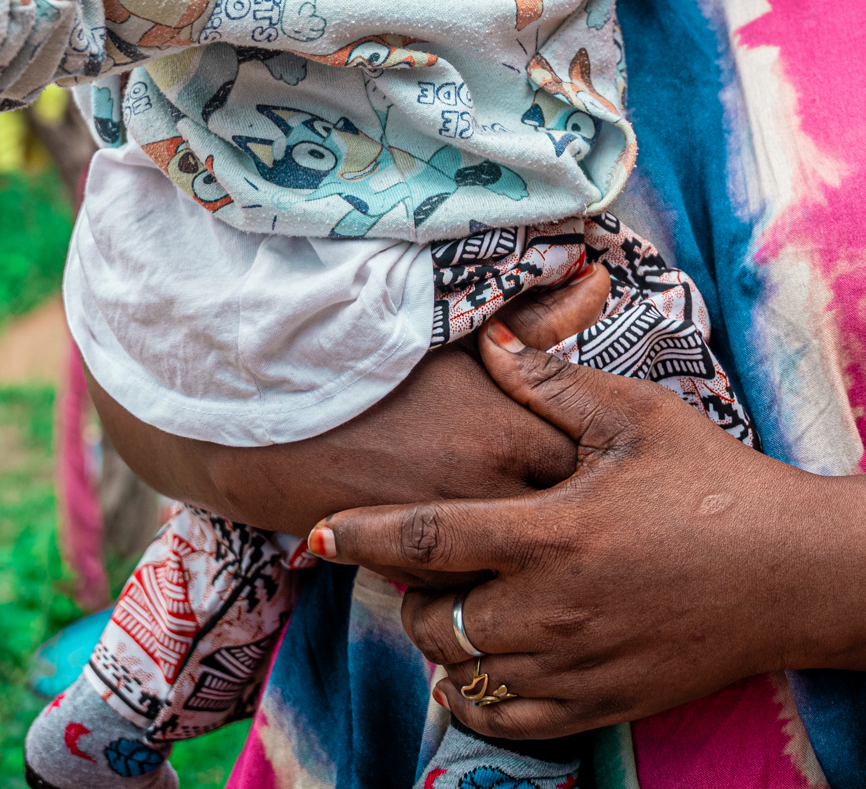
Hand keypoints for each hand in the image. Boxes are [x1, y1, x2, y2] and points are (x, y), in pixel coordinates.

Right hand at [95, 344, 577, 550]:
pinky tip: (470, 544)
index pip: (591, 463)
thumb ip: (534, 322)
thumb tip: (601, 281)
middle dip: (570, 511)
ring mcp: (446, 537)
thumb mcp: (454, 332)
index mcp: (508, 428)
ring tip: (527, 526)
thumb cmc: (367, 355)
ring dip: (522, 546)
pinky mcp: (406, 569)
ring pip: (515, 562)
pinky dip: (472, 567)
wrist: (264, 408)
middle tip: (574, 495)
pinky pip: (462, 583)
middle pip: (562, 521)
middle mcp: (486, 491)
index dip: (595, 456)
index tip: (593, 448)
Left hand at [309, 323, 827, 740]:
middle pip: (432, 619)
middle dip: (408, 596)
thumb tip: (485, 342)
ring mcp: (577, 664)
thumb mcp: (636, 417)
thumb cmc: (718, 483)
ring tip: (451, 612)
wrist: (798, 573)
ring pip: (463, 676)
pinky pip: (508, 722)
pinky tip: (481, 671)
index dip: (359, 537)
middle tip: (422, 568)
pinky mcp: (603, 704)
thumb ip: (550, 382)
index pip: (426, 539)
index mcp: (552, 531)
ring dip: (441, 648)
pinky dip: (477, 702)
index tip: (316, 535)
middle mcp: (553, 608)